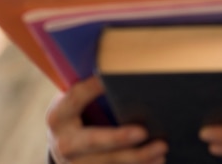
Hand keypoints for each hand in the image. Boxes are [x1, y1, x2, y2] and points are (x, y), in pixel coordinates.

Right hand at [46, 76, 167, 163]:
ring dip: (138, 158)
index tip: (108, 79)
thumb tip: (127, 67)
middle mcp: (63, 143)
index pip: (76, 97)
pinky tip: (157, 161)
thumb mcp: (77, 98)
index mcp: (59, 115)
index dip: (91, 88)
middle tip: (143, 132)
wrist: (63, 142)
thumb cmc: (79, 109)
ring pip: (108, 163)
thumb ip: (94, 88)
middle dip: (119, 138)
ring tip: (162, 148)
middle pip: (94, 140)